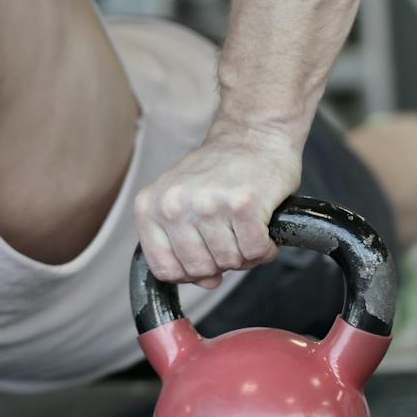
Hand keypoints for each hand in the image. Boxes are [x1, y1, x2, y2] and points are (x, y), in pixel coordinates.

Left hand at [132, 127, 302, 289]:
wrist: (253, 133)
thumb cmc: (219, 170)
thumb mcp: (181, 201)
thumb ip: (184, 246)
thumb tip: (207, 282)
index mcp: (150, 205)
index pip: (164, 269)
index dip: (189, 273)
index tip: (204, 259)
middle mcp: (174, 205)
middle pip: (199, 269)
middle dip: (221, 262)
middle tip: (231, 236)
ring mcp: (208, 204)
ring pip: (229, 263)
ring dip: (245, 253)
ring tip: (246, 227)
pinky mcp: (242, 205)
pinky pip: (256, 252)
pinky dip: (266, 248)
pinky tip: (263, 227)